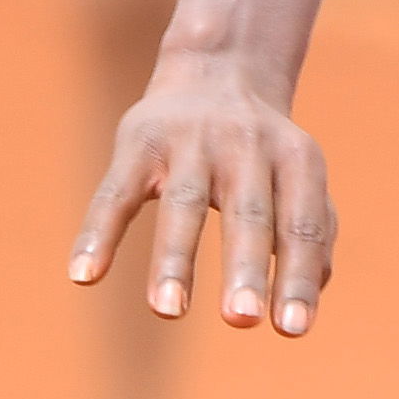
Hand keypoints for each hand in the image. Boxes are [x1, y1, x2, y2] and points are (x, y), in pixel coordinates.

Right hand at [77, 51, 337, 335]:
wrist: (217, 69)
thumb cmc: (265, 149)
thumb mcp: (300, 175)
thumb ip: (314, 231)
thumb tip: (307, 291)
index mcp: (296, 160)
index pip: (301, 226)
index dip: (296, 276)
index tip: (291, 330)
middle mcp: (246, 147)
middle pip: (247, 215)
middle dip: (245, 268)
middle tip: (243, 320)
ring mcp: (190, 142)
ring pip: (183, 206)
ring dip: (175, 260)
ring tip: (169, 311)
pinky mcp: (138, 142)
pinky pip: (116, 193)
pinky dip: (99, 233)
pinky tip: (84, 275)